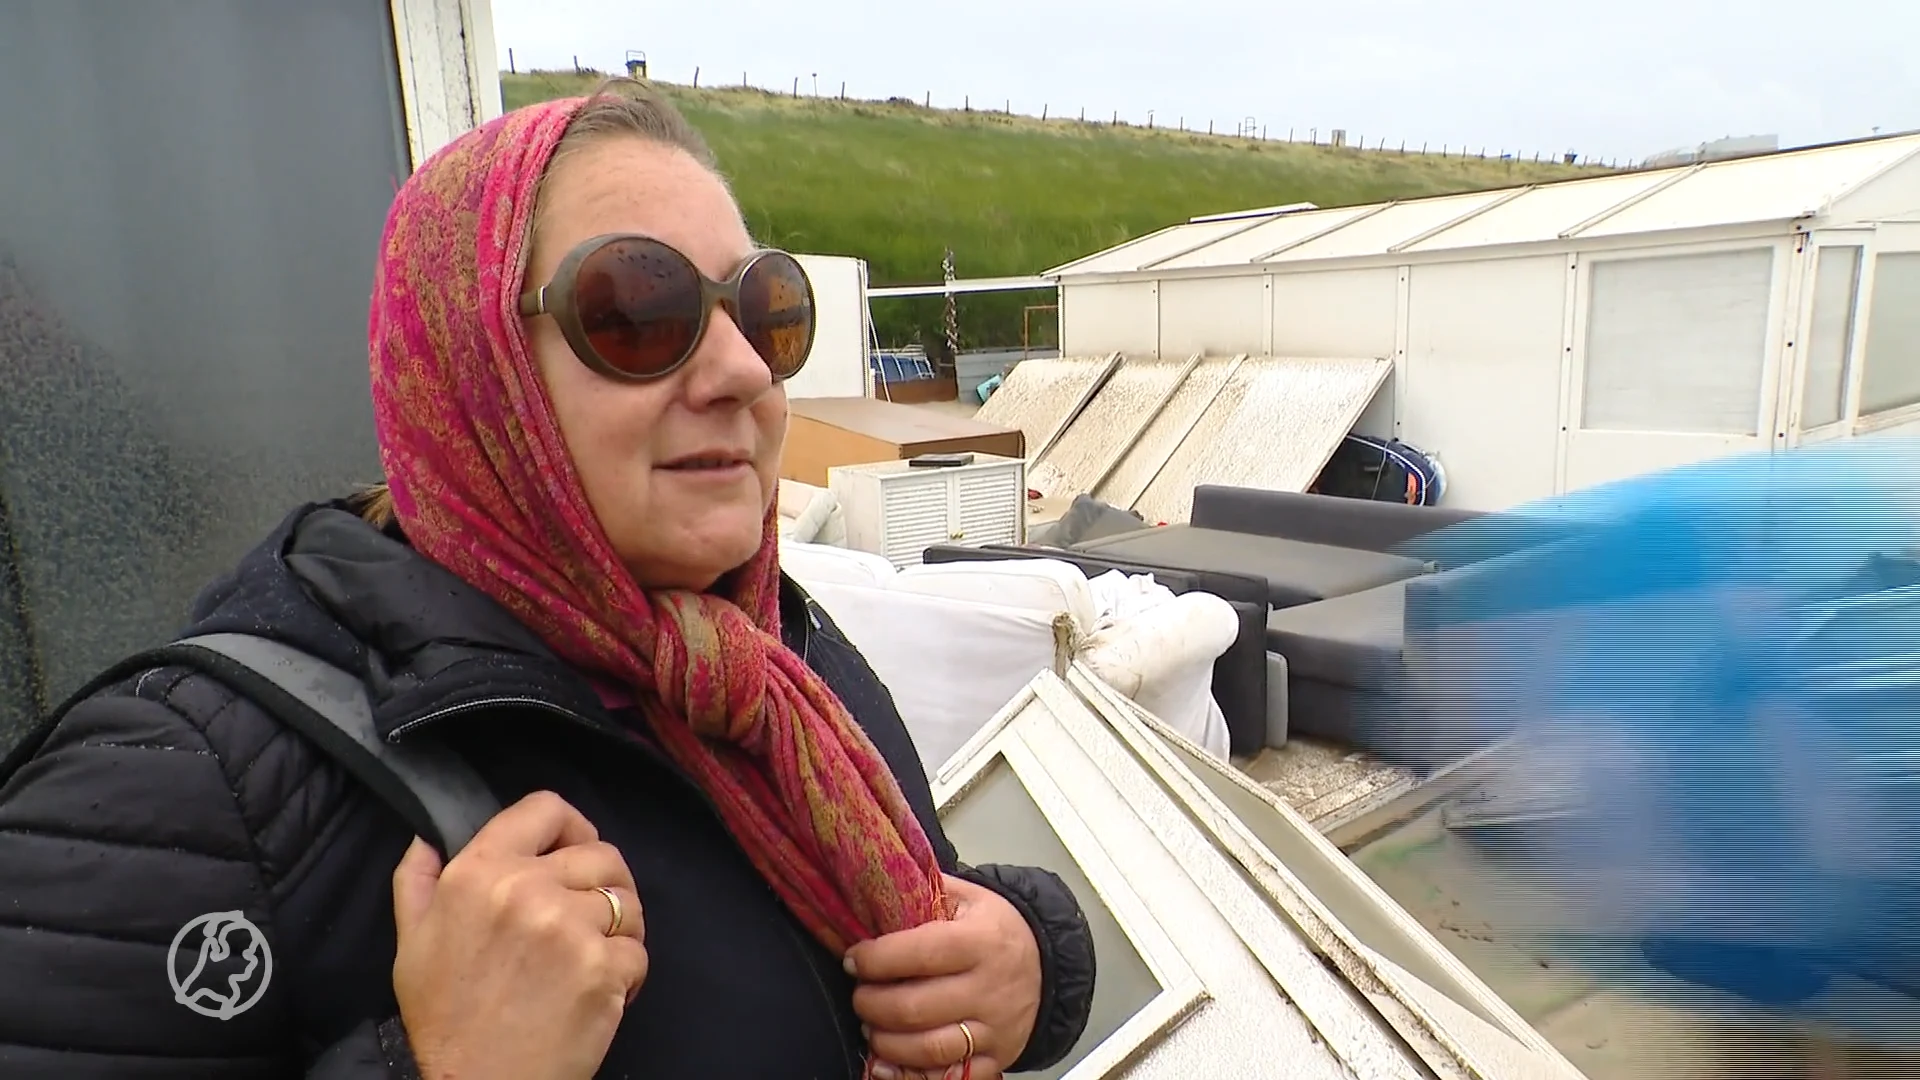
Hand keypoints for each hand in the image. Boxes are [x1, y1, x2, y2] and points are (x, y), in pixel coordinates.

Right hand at [391, 791, 647, 1079]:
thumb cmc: (443, 1018)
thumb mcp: (411, 941)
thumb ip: (418, 881)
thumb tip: (428, 837)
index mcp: (480, 872)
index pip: (545, 807)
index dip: (569, 826)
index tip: (573, 852)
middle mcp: (527, 889)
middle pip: (601, 854)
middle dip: (604, 883)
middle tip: (590, 919)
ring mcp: (569, 927)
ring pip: (627, 900)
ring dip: (622, 927)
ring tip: (597, 956)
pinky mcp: (602, 968)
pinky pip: (637, 950)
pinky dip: (629, 973)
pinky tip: (603, 992)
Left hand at [846, 874, 1042, 1079]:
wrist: (1046, 962)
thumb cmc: (994, 929)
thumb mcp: (968, 898)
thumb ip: (923, 892)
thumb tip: (871, 888)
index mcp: (981, 942)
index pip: (920, 954)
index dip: (876, 960)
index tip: (853, 960)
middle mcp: (990, 988)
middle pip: (915, 1008)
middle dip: (871, 1003)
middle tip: (859, 994)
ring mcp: (995, 1029)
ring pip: (929, 1048)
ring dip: (885, 1041)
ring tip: (871, 1025)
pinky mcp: (997, 1058)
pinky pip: (949, 1077)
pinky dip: (911, 1075)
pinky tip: (886, 1063)